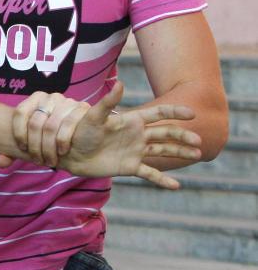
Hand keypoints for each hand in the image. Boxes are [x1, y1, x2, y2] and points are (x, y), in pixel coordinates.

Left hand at [13, 91, 93, 166]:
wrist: (82, 137)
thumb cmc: (49, 139)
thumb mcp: (30, 145)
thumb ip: (12, 153)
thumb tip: (0, 162)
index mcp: (35, 99)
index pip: (20, 112)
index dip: (19, 133)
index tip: (23, 149)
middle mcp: (51, 97)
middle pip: (35, 122)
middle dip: (35, 147)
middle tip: (38, 161)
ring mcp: (67, 101)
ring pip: (51, 126)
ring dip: (48, 148)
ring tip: (50, 161)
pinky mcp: (82, 108)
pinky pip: (68, 125)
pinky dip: (63, 140)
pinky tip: (62, 151)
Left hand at [55, 83, 200, 188]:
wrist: (70, 153)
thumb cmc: (79, 131)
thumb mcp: (94, 116)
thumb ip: (108, 102)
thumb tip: (120, 83)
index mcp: (131, 120)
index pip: (158, 113)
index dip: (174, 112)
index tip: (192, 113)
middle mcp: (137, 135)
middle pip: (166, 133)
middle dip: (182, 135)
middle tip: (198, 140)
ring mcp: (135, 151)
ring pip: (163, 151)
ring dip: (180, 152)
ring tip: (198, 154)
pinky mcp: (130, 167)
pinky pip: (150, 174)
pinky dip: (163, 180)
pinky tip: (176, 186)